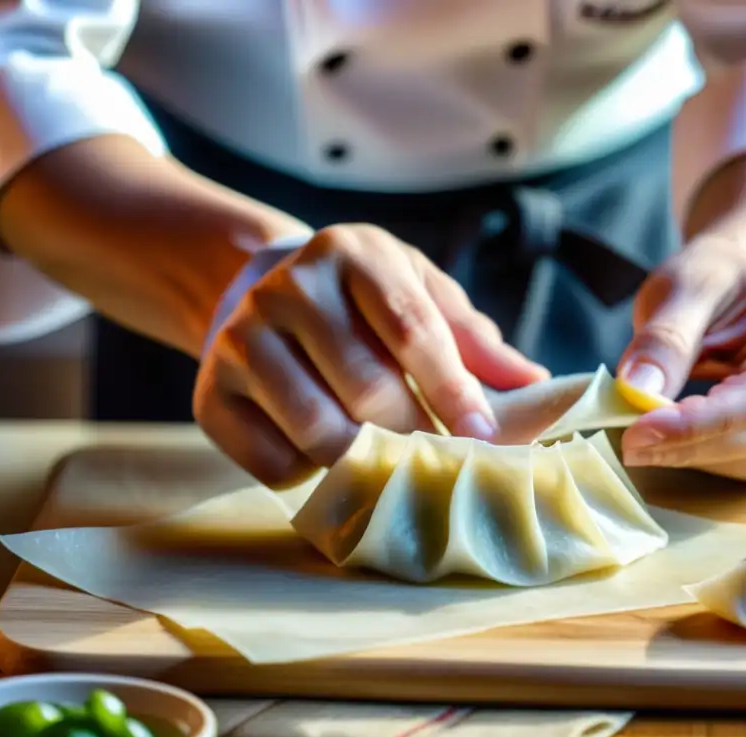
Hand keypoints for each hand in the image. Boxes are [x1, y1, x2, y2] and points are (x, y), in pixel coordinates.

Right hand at [195, 224, 547, 486]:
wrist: (258, 290)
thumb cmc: (361, 300)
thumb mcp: (419, 293)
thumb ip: (472, 337)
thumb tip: (535, 384)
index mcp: (353, 254)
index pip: (411, 327)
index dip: (452, 387)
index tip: (484, 435)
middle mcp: (289, 288)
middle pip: (366, 384)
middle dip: (413, 433)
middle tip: (440, 460)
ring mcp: (242, 338)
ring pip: (315, 426)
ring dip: (363, 461)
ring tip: (390, 465)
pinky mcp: (210, 389)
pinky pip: (269, 458)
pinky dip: (308, 474)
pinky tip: (325, 456)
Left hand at [618, 235, 745, 482]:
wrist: (735, 283)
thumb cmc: (713, 278)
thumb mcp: (681, 286)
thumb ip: (664, 338)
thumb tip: (638, 391)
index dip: (706, 422)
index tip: (641, 431)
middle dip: (693, 445)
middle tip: (629, 442)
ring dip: (701, 457)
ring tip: (650, 431)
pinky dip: (716, 461)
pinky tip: (681, 438)